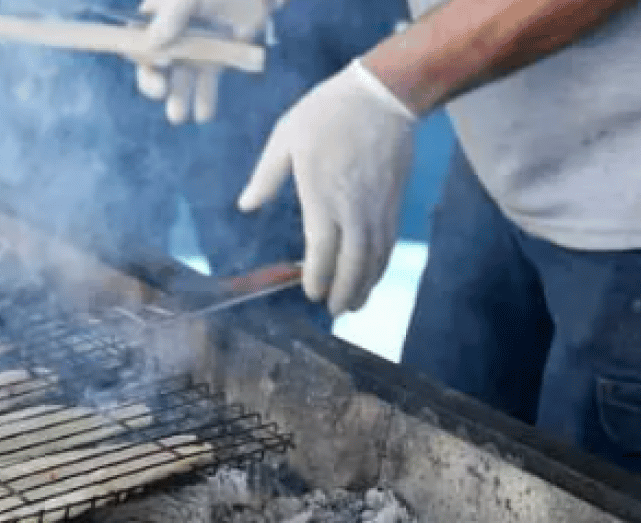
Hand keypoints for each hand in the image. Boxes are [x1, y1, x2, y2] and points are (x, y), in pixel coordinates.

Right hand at [134, 0, 278, 123]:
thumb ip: (172, 13)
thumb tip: (152, 41)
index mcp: (157, 19)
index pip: (137, 43)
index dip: (141, 57)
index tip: (159, 62)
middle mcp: (170, 39)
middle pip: (153, 68)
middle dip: (153, 83)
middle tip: (161, 91)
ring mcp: (192, 52)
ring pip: (179, 81)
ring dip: (177, 99)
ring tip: (178, 116)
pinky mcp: (214, 62)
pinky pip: (205, 84)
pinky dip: (204, 100)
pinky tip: (203, 114)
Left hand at [238, 59, 416, 315]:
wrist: (384, 93)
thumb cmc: (328, 112)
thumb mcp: (285, 137)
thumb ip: (266, 177)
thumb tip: (246, 205)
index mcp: (322, 193)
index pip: (322, 249)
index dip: (318, 277)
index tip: (310, 293)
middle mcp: (354, 206)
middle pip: (354, 262)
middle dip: (344, 292)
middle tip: (333, 311)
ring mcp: (378, 205)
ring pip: (375, 256)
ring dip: (366, 285)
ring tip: (354, 305)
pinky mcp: (394, 200)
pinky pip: (389, 241)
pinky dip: (381, 264)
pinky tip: (373, 275)